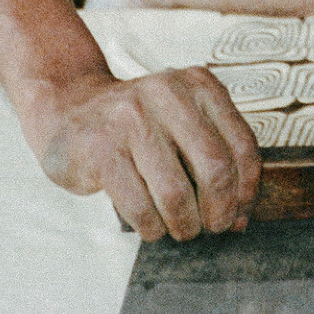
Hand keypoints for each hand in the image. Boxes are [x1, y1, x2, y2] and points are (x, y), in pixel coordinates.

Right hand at [35, 67, 259, 240]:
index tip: (239, 214)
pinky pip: (140, 206)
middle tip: (211, 228)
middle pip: (215, 169)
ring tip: (179, 229)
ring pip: (176, 194)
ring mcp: (130, 118)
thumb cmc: (135, 126)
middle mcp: (167, 93)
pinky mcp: (101, 148)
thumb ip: (214, 156)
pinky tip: (150, 225)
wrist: (67, 108)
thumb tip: (241, 217)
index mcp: (198, 84)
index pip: (242, 146)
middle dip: (219, 212)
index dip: (246, 191)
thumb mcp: (181, 120)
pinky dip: (151, 227)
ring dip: (183, 226)